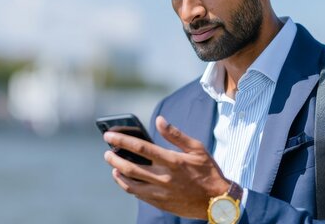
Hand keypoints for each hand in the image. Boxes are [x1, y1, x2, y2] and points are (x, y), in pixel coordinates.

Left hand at [103, 115, 229, 218]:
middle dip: (114, 158)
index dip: (122, 140)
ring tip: (113, 166)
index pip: (141, 148)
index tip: (108, 135)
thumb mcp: (197, 149)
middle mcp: (164, 177)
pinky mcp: (160, 203)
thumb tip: (159, 120)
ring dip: (118, 173)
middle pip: (130, 167)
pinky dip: (128, 186)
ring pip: (130, 184)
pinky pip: (138, 194)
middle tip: (107, 153)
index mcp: (173, 161)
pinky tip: (125, 179)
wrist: (216, 202)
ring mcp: (160, 193)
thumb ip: (176, 135)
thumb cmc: (208, 172)